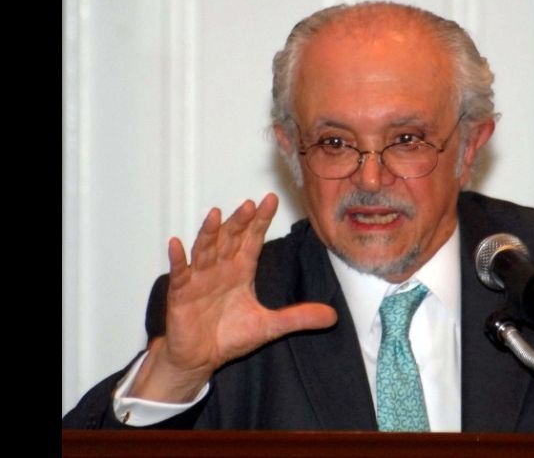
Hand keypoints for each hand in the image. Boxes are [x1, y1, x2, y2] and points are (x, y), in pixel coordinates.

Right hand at [129, 193, 337, 401]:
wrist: (200, 358)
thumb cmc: (229, 336)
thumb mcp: (269, 326)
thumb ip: (298, 317)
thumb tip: (333, 316)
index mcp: (241, 271)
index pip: (252, 240)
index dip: (261, 221)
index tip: (271, 200)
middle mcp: (220, 269)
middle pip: (230, 239)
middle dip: (239, 222)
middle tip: (250, 205)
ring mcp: (199, 278)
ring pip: (205, 249)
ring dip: (209, 232)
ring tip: (216, 214)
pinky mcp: (180, 293)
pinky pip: (179, 273)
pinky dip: (177, 259)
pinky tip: (176, 244)